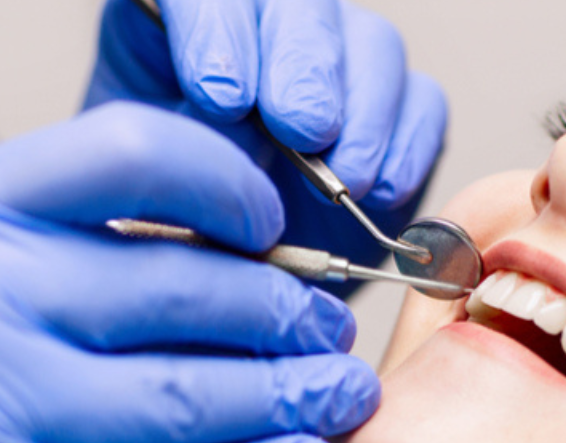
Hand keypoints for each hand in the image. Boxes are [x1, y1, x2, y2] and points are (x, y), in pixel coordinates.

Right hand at [0, 103, 378, 442]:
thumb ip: (42, 222)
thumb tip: (214, 235)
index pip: (134, 156)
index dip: (230, 180)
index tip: (268, 217)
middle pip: (184, 290)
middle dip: (285, 310)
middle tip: (328, 325)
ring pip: (186, 400)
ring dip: (285, 398)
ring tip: (333, 393)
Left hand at [86, 0, 449, 293]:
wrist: (221, 291)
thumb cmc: (169, 233)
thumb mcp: (142, 191)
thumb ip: (172, 150)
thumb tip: (229, 128)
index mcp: (175, 31)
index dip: (216, 30)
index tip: (219, 98)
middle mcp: (262, 32)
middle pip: (295, 4)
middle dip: (302, 66)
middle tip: (300, 129)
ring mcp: (335, 64)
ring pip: (369, 42)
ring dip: (363, 113)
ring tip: (345, 180)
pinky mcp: (395, 112)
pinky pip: (422, 102)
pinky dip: (407, 147)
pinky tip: (379, 191)